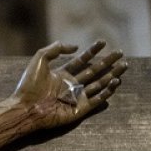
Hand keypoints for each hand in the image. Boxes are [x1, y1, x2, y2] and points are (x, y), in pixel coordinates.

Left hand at [11, 40, 126, 128]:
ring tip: (123, 65)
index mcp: (62, 74)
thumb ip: (56, 49)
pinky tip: (115, 82)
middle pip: (94, 71)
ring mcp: (77, 97)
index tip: (103, 42)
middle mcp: (71, 85)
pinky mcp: (81, 109)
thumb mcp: (40, 59)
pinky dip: (107, 91)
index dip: (92, 51)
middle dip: (107, 62)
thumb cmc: (30, 85)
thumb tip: (75, 47)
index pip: (81, 60)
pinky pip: (97, 99)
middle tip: (120, 53)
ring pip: (99, 84)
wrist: (27, 108)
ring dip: (111, 75)